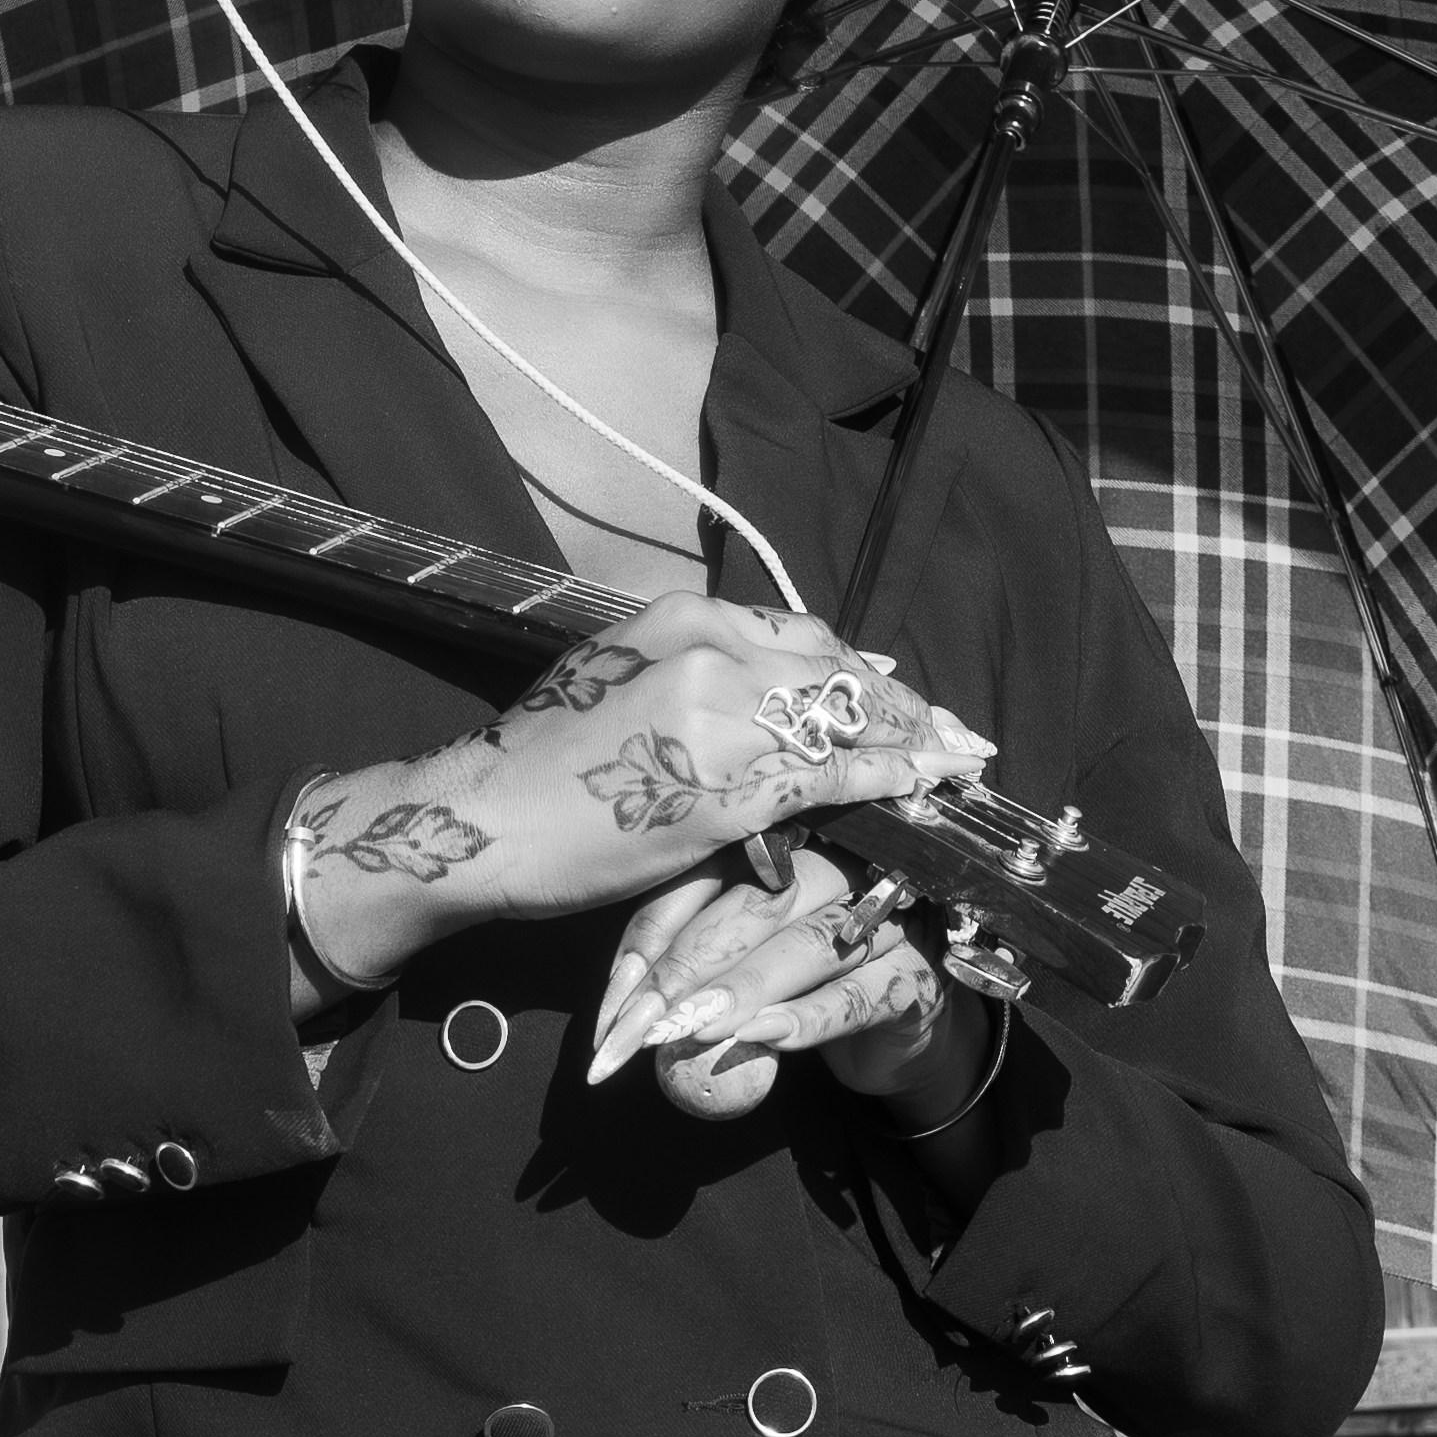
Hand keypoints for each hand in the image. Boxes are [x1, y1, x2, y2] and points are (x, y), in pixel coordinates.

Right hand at [284, 596, 992, 999]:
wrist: (485, 818)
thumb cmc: (540, 759)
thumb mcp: (615, 677)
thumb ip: (695, 671)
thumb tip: (774, 684)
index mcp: (681, 618)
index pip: (800, 635)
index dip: (858, 669)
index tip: (895, 689)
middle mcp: (708, 651)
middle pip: (833, 674)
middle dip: (898, 706)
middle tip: (950, 732)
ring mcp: (721, 719)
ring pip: (842, 726)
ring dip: (906, 744)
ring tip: (951, 764)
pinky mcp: (727, 789)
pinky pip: (830, 781)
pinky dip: (885, 782)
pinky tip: (918, 790)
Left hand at [587, 840, 1027, 1126]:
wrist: (897, 1031)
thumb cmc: (803, 981)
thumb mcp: (742, 959)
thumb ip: (692, 957)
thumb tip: (620, 1000)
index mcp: (792, 842)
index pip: (716, 866)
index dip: (660, 925)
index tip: (617, 993)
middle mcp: (843, 866)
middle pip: (761, 898)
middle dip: (692, 961)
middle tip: (641, 1017)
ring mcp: (887, 919)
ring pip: (808, 944)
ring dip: (743, 989)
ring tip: (691, 1028)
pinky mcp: (915, 979)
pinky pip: (856, 995)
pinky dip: (805, 1020)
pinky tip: (761, 1038)